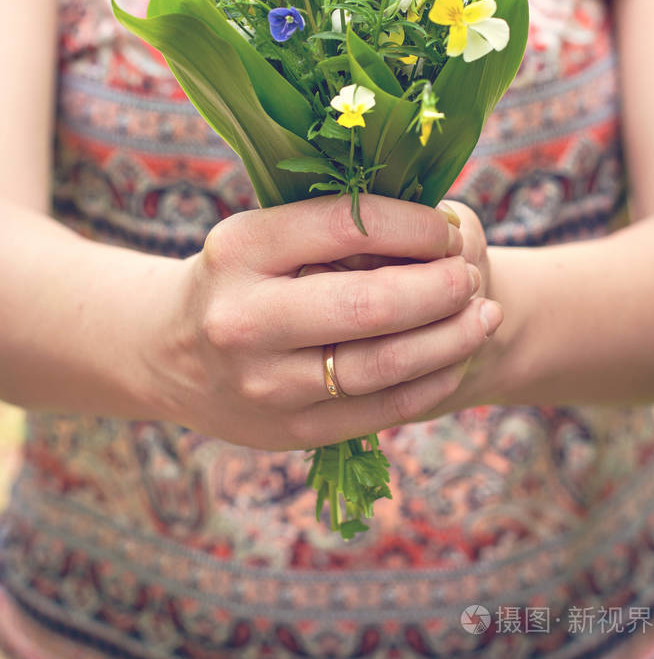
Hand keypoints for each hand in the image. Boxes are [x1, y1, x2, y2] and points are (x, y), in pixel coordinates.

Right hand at [154, 194, 501, 449]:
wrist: (165, 353)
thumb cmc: (235, 278)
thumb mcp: (261, 235)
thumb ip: (334, 230)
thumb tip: (437, 229)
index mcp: (241, 248)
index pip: (349, 226)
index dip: (415, 226)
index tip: (446, 229)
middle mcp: (245, 318)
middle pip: (372, 304)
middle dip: (442, 287)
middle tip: (470, 275)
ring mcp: (264, 384)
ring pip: (385, 365)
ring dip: (451, 338)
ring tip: (484, 315)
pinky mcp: (288, 431)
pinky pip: (380, 411)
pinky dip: (431, 381)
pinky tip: (455, 358)